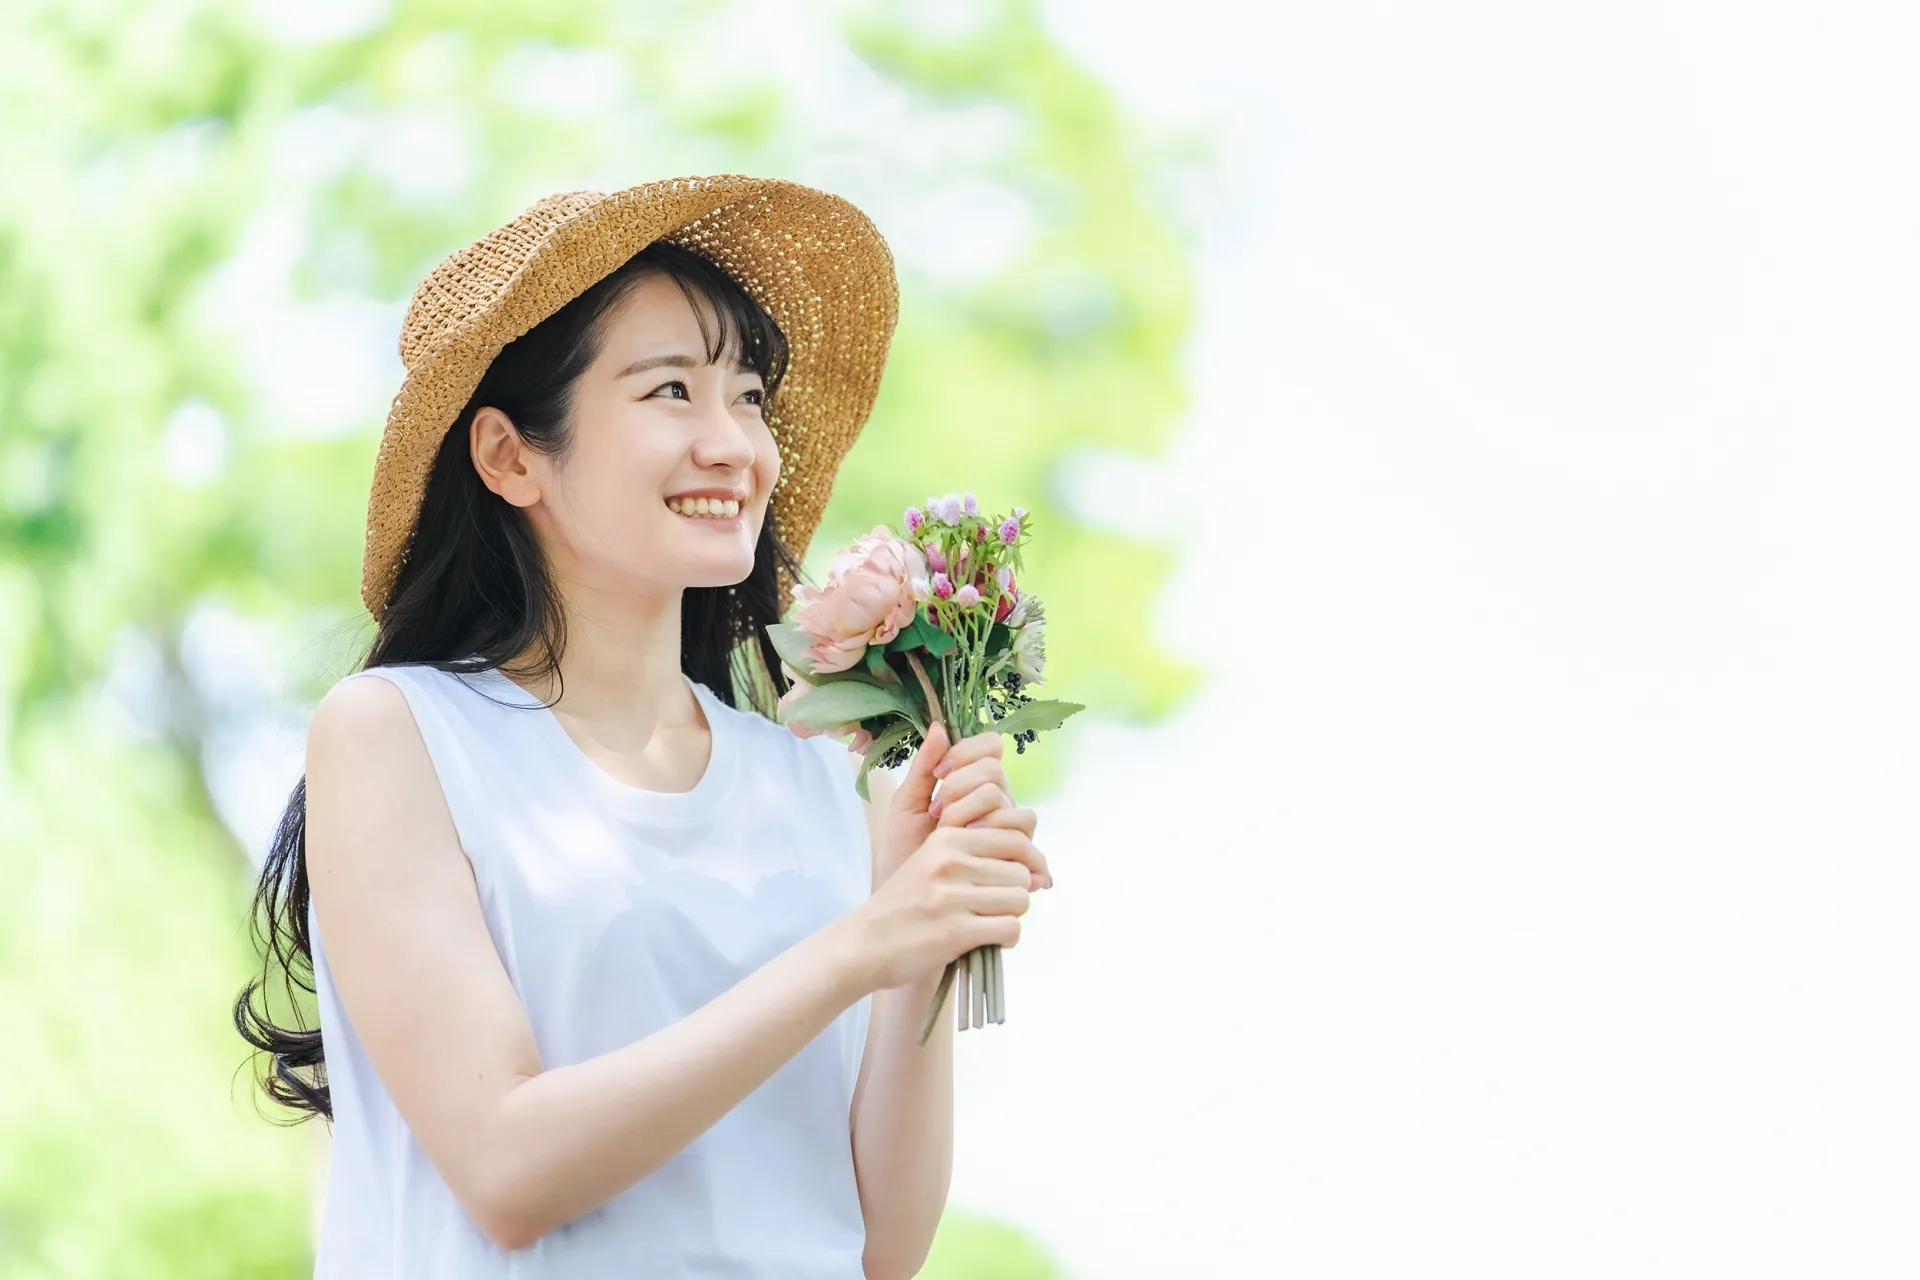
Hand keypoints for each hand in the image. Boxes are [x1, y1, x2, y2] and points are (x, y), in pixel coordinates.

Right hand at [846, 824, 1043, 991]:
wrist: (864, 943)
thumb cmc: (904, 905)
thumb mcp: (932, 862)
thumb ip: (977, 857)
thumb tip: (1038, 871)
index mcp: (948, 837)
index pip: (1015, 837)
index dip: (1027, 862)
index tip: (1020, 880)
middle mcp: (951, 861)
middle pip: (1021, 872)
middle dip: (1015, 894)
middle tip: (994, 909)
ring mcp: (953, 896)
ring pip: (1020, 900)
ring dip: (1010, 917)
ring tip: (988, 925)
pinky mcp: (956, 931)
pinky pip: (1010, 929)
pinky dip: (1006, 939)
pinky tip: (986, 941)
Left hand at [884, 724, 1052, 891]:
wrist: (906, 895)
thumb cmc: (905, 850)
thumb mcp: (907, 804)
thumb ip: (923, 767)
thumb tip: (939, 727)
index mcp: (974, 783)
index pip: (991, 746)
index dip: (966, 752)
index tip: (938, 774)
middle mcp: (998, 802)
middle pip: (995, 773)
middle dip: (959, 790)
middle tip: (938, 816)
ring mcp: (1008, 829)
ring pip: (1007, 803)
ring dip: (974, 817)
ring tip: (953, 837)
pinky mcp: (1015, 858)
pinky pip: (1022, 838)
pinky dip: (1001, 842)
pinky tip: (980, 852)